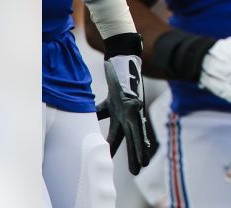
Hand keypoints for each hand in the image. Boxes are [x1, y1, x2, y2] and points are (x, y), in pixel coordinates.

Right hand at [95, 34, 157, 175]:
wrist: (123, 59)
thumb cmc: (115, 76)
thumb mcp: (106, 97)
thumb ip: (97, 110)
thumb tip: (84, 118)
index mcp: (120, 113)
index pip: (115, 134)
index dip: (112, 147)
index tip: (109, 158)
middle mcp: (129, 113)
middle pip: (130, 138)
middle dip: (133, 154)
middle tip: (137, 171)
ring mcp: (133, 110)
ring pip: (136, 135)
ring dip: (139, 150)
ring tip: (142, 165)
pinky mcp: (135, 105)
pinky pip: (137, 123)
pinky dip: (140, 134)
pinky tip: (146, 148)